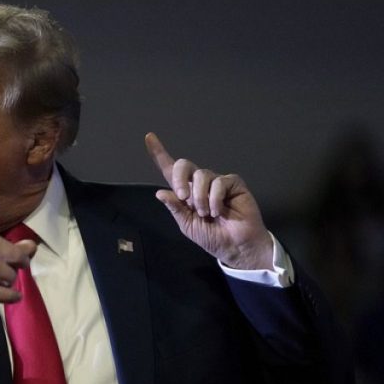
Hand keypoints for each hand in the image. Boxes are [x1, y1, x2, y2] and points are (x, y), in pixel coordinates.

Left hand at [145, 132, 272, 269]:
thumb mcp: (187, 225)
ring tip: (207, 214)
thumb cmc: (212, 237)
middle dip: (180, 179)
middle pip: (184, 165)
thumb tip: (160, 192)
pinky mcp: (233, 183)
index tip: (149, 137)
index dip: (160, 154)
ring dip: (201, 198)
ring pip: (202, 175)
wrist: (234, 246)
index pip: (170, 170)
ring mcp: (216, 181)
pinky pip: (219, 182)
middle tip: (183, 198)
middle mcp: (200, 183)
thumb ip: (175, 208)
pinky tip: (219, 211)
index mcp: (185, 193)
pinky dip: (215, 199)